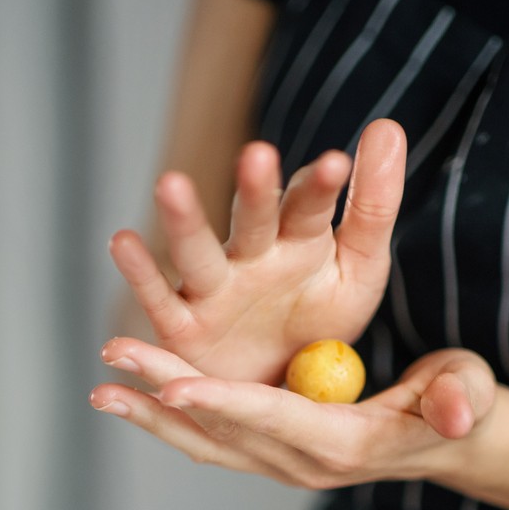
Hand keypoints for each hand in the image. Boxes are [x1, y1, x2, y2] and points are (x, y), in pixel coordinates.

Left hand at [90, 337, 495, 488]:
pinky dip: (172, 422)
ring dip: (153, 414)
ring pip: (207, 441)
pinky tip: (137, 398)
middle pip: (223, 429)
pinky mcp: (273, 450)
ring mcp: (283, 462)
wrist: (444, 437)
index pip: (274, 421)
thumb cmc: (456, 403)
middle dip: (164, 393)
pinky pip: (214, 440)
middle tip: (112, 361)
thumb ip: (458, 399)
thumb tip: (456, 413)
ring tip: (103, 388)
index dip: (223, 403)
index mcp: (344, 443)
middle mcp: (302, 462)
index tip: (170, 384)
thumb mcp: (466, 392)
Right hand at [109, 119, 406, 384]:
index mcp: (300, 241)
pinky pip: (159, 300)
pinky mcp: (183, 326)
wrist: (284, 383)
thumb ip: (373, 205)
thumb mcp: (360, 267)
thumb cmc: (320, 320)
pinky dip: (140, 274)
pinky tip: (121, 242)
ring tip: (170, 184)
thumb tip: (387, 126)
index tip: (338, 164)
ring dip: (185, 221)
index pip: (309, 206)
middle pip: (253, 220)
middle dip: (254, 190)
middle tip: (258, 155)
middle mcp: (253, 256)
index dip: (321, 187)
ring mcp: (215, 289)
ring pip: (198, 252)